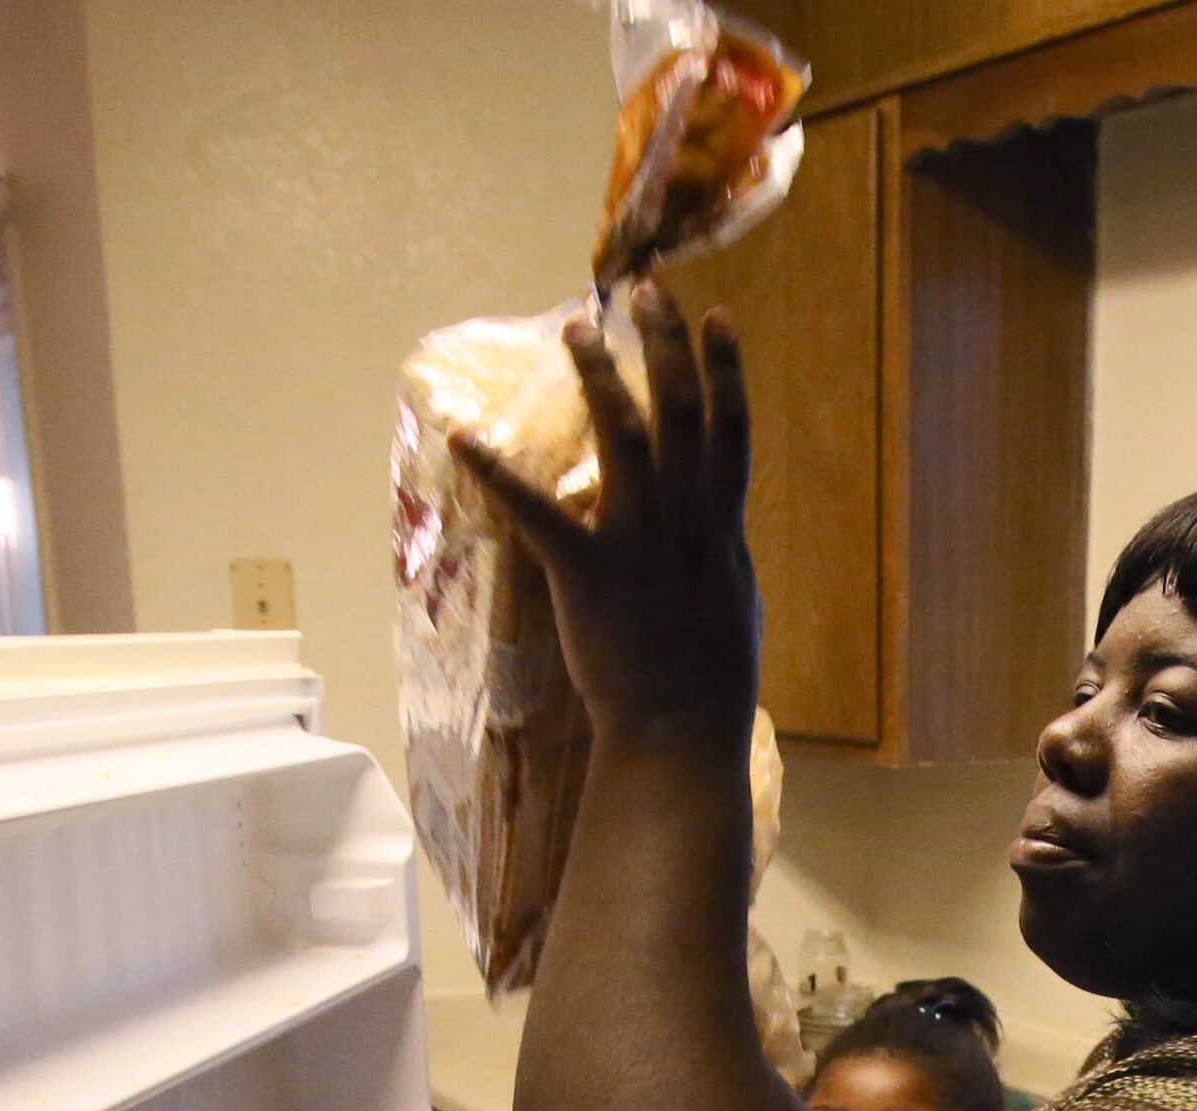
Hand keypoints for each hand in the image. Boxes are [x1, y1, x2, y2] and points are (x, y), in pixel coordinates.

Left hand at [451, 282, 759, 748]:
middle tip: (646, 292)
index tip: (718, 318)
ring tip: (579, 329)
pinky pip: (536, 512)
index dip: (726, 370)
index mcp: (721, 528)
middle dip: (665, 344)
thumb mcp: (732, 604)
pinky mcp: (587, 572)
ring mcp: (638, 542)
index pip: (730, 430)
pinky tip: (464, 438)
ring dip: (600, 376)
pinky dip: (496, 474)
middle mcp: (686, 520)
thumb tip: (715, 526)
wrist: (680, 732)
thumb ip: (718, 554)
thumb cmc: (708, 683)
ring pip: (621, 436)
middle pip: (680, 411)